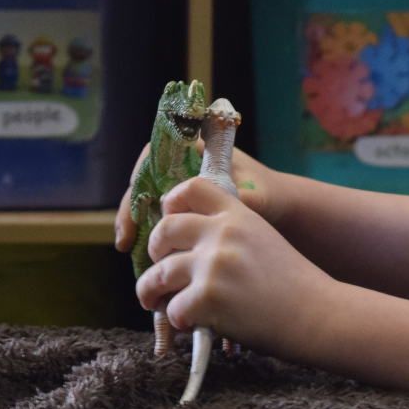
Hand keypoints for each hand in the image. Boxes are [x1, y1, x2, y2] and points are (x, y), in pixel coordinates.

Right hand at [113, 141, 281, 252]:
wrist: (282, 212)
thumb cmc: (269, 195)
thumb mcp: (254, 196)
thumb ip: (234, 198)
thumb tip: (210, 208)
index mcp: (199, 150)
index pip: (157, 153)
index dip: (140, 174)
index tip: (137, 199)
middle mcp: (185, 167)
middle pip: (145, 180)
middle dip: (131, 207)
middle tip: (125, 236)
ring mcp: (182, 189)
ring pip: (148, 201)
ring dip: (136, 224)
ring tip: (128, 249)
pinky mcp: (184, 211)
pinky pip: (159, 220)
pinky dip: (151, 236)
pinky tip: (146, 257)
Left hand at [134, 176, 328, 353]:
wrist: (319, 315)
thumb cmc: (293, 285)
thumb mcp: (263, 240)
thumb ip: (230, 234)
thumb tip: (184, 245)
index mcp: (238, 215)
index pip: (191, 188)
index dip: (171, 203)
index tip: (171, 226)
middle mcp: (223, 234)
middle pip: (164, 230)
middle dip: (153, 253)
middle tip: (158, 271)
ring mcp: (214, 264)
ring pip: (158, 274)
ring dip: (151, 293)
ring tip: (156, 303)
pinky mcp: (209, 297)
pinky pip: (172, 309)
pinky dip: (178, 322)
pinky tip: (192, 324)